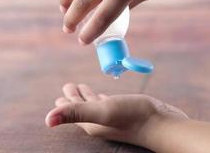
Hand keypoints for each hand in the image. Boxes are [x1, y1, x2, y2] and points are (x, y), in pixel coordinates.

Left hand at [45, 83, 187, 149]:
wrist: (163, 124)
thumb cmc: (133, 117)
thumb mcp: (102, 111)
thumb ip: (76, 113)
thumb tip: (46, 120)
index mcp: (91, 123)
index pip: (73, 111)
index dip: (65, 102)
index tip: (61, 93)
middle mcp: (100, 121)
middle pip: (82, 108)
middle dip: (74, 97)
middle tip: (69, 85)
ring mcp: (113, 117)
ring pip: (95, 105)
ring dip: (87, 96)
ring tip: (82, 88)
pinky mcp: (125, 112)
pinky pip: (108, 103)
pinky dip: (101, 98)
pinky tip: (104, 95)